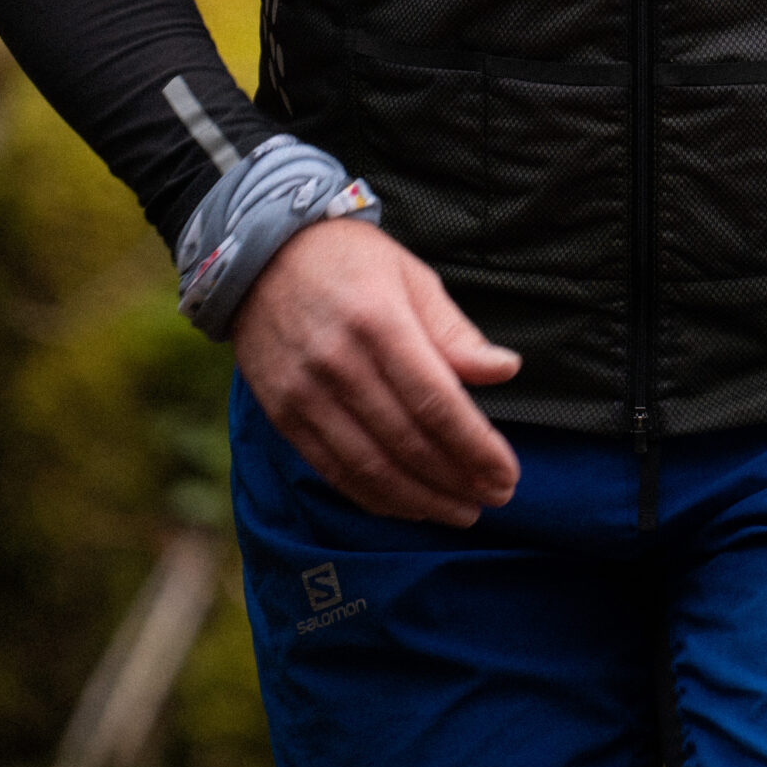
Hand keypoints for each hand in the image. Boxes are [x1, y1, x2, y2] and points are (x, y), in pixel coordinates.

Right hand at [231, 217, 521, 524]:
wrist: (260, 254)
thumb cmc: (350, 260)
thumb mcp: (412, 277)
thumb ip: (455, 333)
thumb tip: (506, 370)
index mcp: (379, 322)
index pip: (436, 402)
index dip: (475, 447)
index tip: (507, 474)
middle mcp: (339, 363)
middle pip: (407, 442)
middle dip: (458, 480)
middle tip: (496, 498)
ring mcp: (305, 394)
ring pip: (371, 467)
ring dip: (422, 499)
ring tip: (460, 512)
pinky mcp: (283, 415)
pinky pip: (333, 470)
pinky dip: (375, 497)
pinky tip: (409, 505)